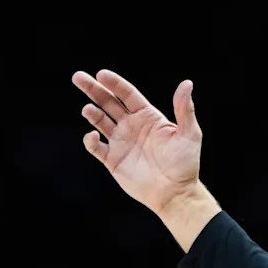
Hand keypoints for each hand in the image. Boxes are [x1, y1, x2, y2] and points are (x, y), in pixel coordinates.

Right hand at [72, 70, 202, 214]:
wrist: (176, 193)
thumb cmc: (185, 164)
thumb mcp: (189, 134)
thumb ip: (185, 109)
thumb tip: (187, 83)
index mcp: (148, 117)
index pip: (127, 95)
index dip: (114, 84)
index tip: (101, 74)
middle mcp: (132, 127)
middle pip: (108, 103)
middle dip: (93, 90)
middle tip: (78, 77)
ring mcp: (121, 142)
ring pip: (100, 121)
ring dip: (92, 113)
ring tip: (88, 110)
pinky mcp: (113, 160)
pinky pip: (96, 147)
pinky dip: (90, 140)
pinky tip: (93, 136)